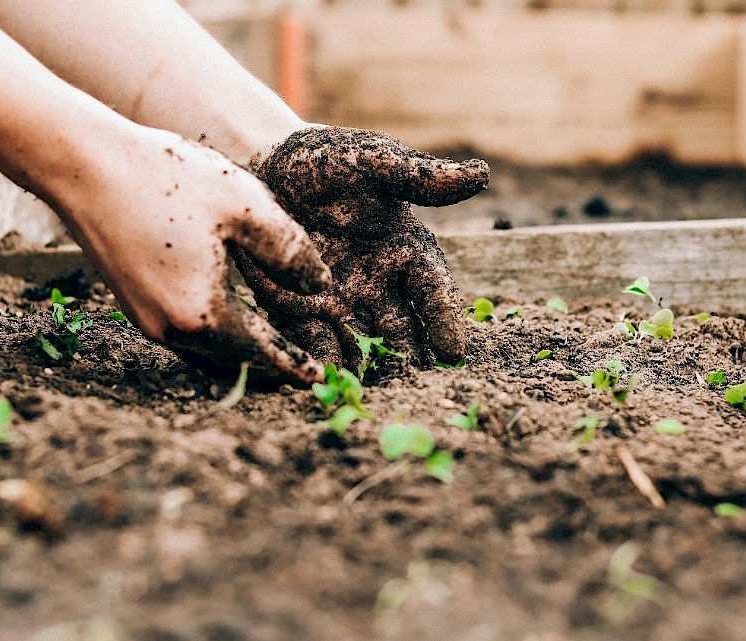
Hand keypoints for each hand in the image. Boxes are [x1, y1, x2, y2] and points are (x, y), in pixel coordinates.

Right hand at [54, 126, 331, 383]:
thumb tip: (320, 286)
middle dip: (269, 368)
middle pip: (233, 363)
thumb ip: (290, 251)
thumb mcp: (245, 205)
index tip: (320, 377)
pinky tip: (230, 321)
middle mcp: (170, 329)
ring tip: (273, 351)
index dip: (294, 365)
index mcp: (203, 313)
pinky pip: (184, 336)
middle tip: (302, 370)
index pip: (261, 354)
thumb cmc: (167, 178)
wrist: (85, 166)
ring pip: (206, 354)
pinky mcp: (132, 304)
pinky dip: (215, 338)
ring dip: (241, 356)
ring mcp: (146, 320)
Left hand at [238, 126, 488, 369]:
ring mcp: (342, 301)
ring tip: (375, 394)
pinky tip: (326, 382)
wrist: (265, 165)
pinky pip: (316, 342)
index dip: (444, 319)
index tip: (452, 351)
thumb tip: (481, 174)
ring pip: (364, 344)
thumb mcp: (372, 161)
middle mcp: (380, 284)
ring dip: (371, 369)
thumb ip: (419, 176)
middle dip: (410, 358)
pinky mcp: (301, 311)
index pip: (432, 290)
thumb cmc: (327, 160)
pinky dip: (323, 362)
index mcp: (406, 250)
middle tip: (417, 387)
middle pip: (403, 329)